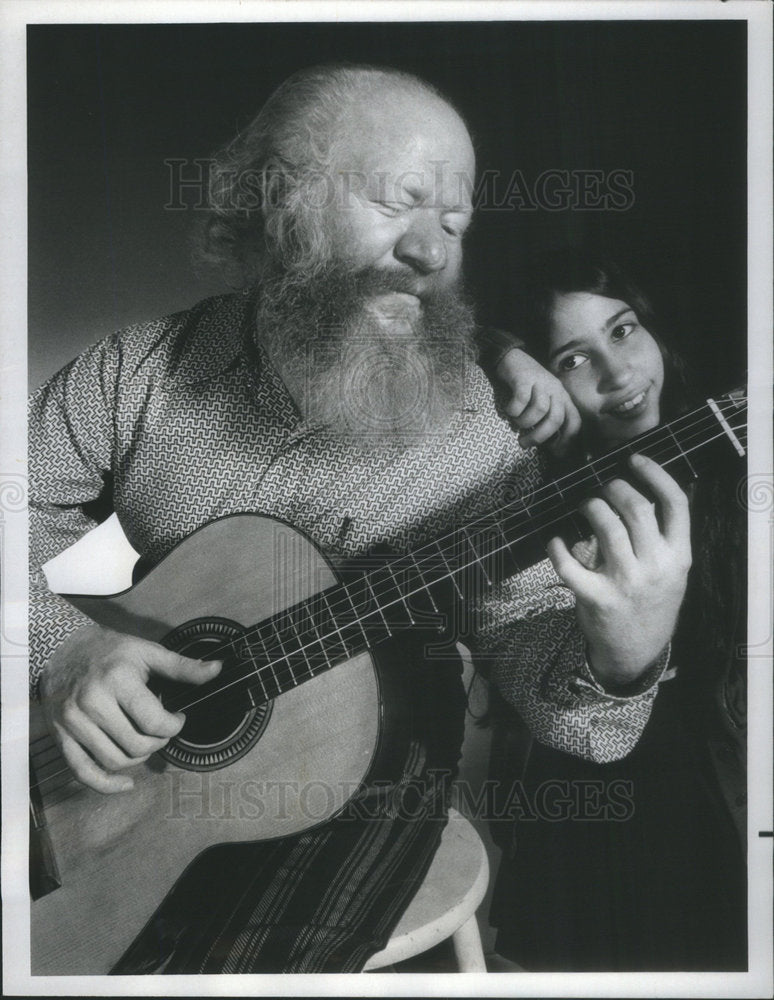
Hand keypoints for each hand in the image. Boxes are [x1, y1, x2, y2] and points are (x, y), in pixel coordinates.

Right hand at [40, 624, 221, 792]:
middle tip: (161, 730)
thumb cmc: (109, 650)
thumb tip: (216, 670)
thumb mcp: (147, 651)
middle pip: (136, 745)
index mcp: (117, 680)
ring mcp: (73, 722)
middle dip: (158, 742)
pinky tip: (126, 783)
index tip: (178, 719)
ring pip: (114, 761)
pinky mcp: (60, 736)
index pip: (154, 722)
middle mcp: (92, 702)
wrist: (62, 650)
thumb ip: (182, 666)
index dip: (174, 726)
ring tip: (144, 742)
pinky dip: (106, 785)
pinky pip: (83, 772)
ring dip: (138, 760)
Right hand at [495, 348, 580, 454]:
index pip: (574, 421)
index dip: (567, 440)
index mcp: (564, 398)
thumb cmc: (528, 386)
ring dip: (525, 422)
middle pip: (556, 418)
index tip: (553, 451)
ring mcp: (541, 382)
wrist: (512, 357)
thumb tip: (549, 445)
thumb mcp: (543, 400)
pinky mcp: (524, 378)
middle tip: (524, 443)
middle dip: (540, 436)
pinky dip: (513, 410)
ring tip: (515, 424)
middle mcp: (556, 390)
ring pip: (539, 409)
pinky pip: (521, 400)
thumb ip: (548, 418)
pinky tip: (508, 411)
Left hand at [546, 453, 691, 687]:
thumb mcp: (672, 571)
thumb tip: (647, 489)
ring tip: (586, 505)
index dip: (656, 474)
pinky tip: (555, 540)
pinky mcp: (597, 598)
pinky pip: (571, 566)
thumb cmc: (651, 601)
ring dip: (592, 507)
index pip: (676, 505)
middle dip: (616, 488)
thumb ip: (664, 536)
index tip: (635, 459)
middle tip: (604, 486)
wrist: (637, 652)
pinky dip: (558, 548)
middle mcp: (656, 567)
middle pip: (638, 509)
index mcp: (678, 556)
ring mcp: (627, 583)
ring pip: (608, 528)